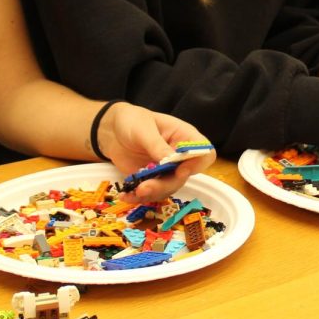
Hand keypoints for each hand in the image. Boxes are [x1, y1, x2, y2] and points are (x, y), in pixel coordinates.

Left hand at [98, 104, 215, 202]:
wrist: (113, 130)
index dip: (197, 164)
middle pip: (185, 176)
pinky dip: (139, 197)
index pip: (205, 152)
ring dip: (153, 193)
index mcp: (184, 137)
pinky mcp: (152, 179)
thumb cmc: (133, 121)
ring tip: (133, 191)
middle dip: (166, 184)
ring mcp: (166, 169)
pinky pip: (152, 193)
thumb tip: (170, 161)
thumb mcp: (143, 129)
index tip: (180, 169)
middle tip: (145, 187)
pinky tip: (126, 195)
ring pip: (169, 188)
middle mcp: (179, 156)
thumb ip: (157, 145)